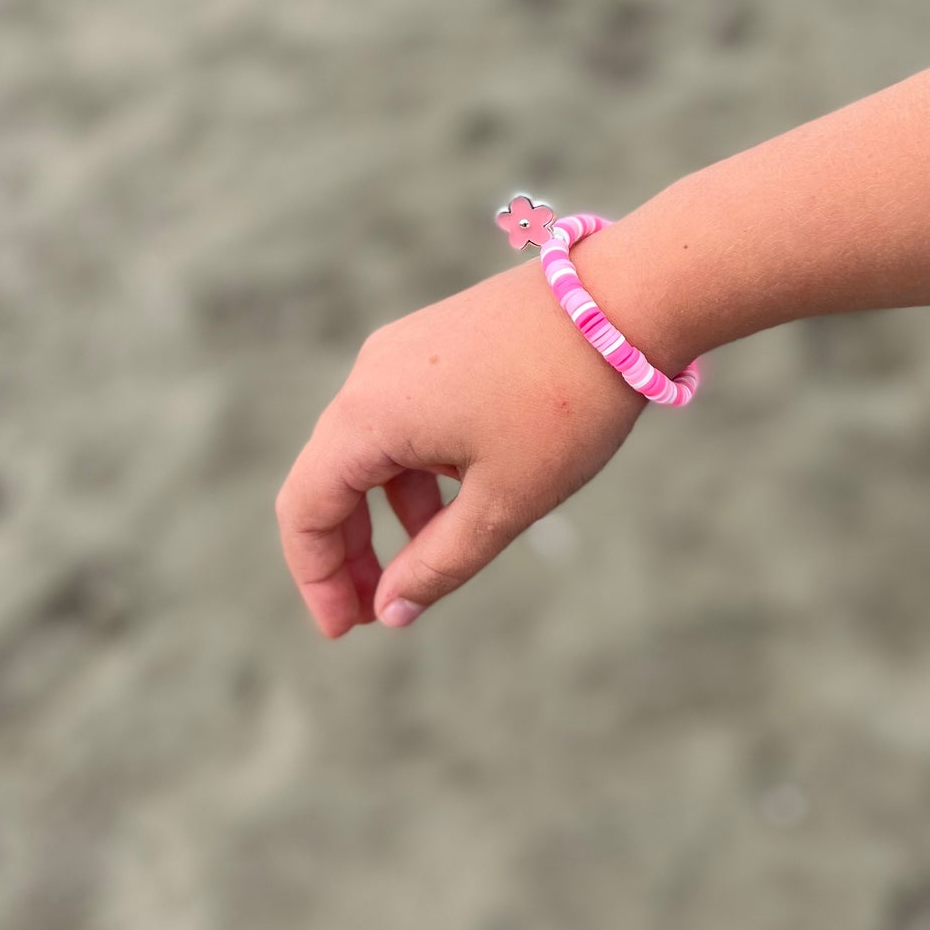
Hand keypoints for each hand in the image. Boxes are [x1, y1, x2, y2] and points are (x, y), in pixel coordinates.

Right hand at [274, 253, 648, 636]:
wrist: (624, 299)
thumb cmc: (565, 402)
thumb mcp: (506, 501)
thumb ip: (440, 563)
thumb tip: (391, 610)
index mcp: (369, 414)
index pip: (305, 509)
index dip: (316, 579)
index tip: (345, 630)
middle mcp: (371, 375)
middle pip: (330, 479)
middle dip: (349, 553)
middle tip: (378, 612)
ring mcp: (403, 351)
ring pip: (372, 449)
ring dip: (388, 514)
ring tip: (429, 563)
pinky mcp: (438, 341)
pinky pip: (406, 418)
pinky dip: (418, 470)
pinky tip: (462, 499)